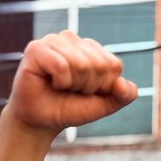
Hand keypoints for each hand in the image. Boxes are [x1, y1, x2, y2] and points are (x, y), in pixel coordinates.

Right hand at [1, 30, 138, 135]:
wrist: (42, 121)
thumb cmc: (71, 108)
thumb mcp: (105, 105)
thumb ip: (124, 95)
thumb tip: (123, 83)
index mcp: (92, 49)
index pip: (113, 65)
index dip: (103, 86)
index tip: (88, 91)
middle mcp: (73, 40)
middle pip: (99, 64)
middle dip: (89, 86)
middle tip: (72, 90)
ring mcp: (54, 41)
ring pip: (81, 64)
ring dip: (73, 84)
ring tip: (61, 86)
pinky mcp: (36, 48)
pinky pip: (61, 65)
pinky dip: (60, 82)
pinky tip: (51, 82)